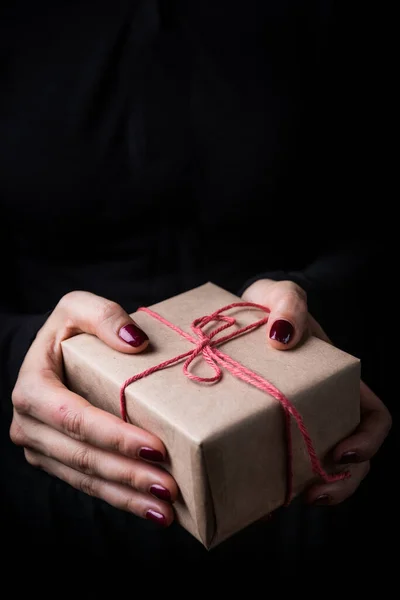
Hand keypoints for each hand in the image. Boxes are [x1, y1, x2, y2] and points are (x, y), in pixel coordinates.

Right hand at [10, 291, 177, 526]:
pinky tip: (149, 509)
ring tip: (166, 510)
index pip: (76, 419)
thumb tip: (135, 342)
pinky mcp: (55, 462)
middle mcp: (30, 426)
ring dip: (126, 495)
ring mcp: (41, 449)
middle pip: (83, 457)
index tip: (154, 448)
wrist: (49, 356)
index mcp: (33, 389)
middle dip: (127, 474)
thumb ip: (104, 316)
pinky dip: (119, 499)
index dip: (115, 436)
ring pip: (87, 479)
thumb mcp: (78, 308)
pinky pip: (88, 485)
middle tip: (169, 486)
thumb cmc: (67, 331)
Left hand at [242, 278, 391, 505]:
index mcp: (337, 382)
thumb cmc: (268, 306)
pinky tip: (253, 502)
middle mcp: (322, 408)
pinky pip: (277, 471)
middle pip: (351, 458)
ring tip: (284, 504)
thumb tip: (283, 337)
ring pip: (318, 471)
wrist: (234, 318)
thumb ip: (288, 304)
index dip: (369, 440)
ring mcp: (295, 424)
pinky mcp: (265, 434)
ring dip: (310, 493)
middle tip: (313, 495)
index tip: (343, 452)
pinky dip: (270, 491)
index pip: (373, 417)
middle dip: (342, 483)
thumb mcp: (280, 295)